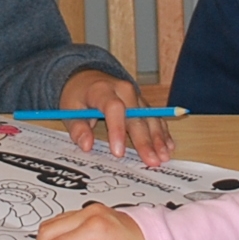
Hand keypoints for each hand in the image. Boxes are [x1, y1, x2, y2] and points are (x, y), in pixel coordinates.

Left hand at [58, 70, 173, 164]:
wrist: (88, 78)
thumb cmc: (78, 96)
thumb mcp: (69, 110)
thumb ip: (77, 128)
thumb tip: (86, 146)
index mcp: (102, 90)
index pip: (114, 108)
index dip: (117, 130)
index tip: (118, 153)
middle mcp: (124, 90)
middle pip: (137, 116)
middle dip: (145, 141)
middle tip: (152, 161)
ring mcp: (136, 96)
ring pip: (151, 117)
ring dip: (158, 138)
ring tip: (164, 157)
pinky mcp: (143, 103)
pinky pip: (155, 117)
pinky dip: (163, 132)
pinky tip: (169, 146)